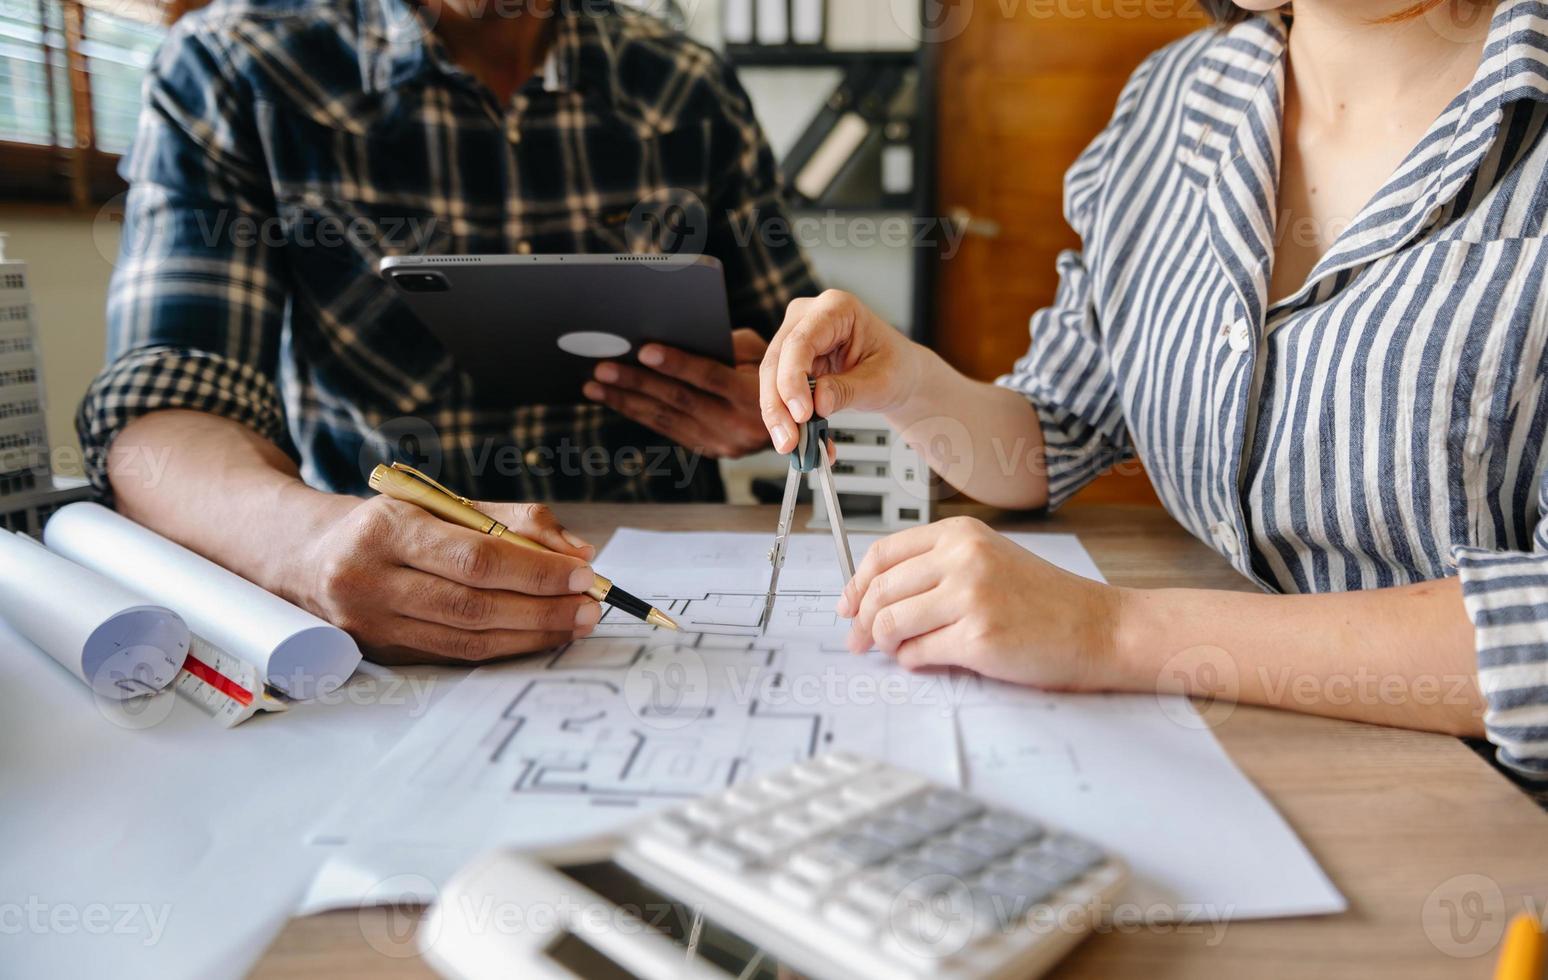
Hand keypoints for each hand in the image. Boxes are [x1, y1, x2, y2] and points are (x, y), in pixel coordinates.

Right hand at [298, 495, 602, 665]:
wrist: (308, 557)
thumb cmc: (391, 525)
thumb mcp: (441, 504)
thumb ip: (513, 522)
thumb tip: (578, 553)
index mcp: (387, 529)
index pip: (475, 558)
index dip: (535, 571)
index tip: (583, 575)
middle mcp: (370, 579)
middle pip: (473, 606)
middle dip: (542, 610)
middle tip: (590, 608)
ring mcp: (370, 625)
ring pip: (465, 641)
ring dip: (530, 636)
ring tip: (574, 624)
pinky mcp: (379, 655)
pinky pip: (452, 657)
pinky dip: (502, 650)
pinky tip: (536, 638)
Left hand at [582, 329, 770, 457]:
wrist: (796, 422)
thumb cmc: (776, 374)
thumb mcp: (763, 354)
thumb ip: (729, 345)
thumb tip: (688, 335)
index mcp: (756, 397)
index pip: (709, 377)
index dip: (676, 363)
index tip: (644, 350)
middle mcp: (739, 425)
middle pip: (679, 400)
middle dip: (637, 382)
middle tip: (603, 367)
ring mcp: (723, 443)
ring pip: (666, 419)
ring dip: (626, 401)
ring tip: (595, 385)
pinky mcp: (710, 450)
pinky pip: (667, 430)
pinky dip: (638, 413)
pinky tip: (614, 400)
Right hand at [760, 290, 924, 452]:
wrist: (900, 375)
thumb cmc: (895, 366)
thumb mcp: (880, 381)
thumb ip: (847, 390)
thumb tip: (818, 403)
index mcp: (835, 308)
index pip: (800, 341)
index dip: (793, 379)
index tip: (802, 413)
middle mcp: (809, 318)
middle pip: (777, 360)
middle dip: (779, 404)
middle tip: (788, 439)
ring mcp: (797, 339)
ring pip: (771, 379)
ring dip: (780, 415)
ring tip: (792, 445)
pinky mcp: (793, 364)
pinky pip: (781, 392)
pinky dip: (789, 419)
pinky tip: (802, 440)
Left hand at [837, 517, 1124, 690]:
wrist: (1099, 628)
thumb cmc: (1044, 599)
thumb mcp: (989, 560)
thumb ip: (936, 569)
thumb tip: (871, 598)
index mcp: (962, 534)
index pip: (884, 554)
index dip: (856, 584)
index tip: (848, 606)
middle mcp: (964, 558)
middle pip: (881, 590)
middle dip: (863, 621)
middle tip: (860, 641)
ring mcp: (971, 598)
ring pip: (891, 622)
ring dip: (886, 643)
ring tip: (898, 650)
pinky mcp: (979, 639)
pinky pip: (918, 654)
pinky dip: (913, 662)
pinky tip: (926, 660)